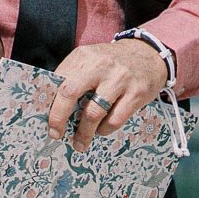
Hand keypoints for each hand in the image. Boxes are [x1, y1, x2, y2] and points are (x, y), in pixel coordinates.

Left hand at [46, 39, 168, 150]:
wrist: (149, 55)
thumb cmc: (113, 62)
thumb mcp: (91, 60)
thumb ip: (73, 76)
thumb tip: (53, 106)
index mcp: (84, 56)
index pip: (59, 83)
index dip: (51, 106)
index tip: (48, 123)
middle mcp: (101, 65)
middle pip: (70, 93)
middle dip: (59, 118)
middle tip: (56, 134)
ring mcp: (120, 79)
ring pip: (93, 113)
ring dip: (84, 132)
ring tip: (80, 142)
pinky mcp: (136, 93)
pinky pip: (114, 120)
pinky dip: (104, 129)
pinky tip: (102, 130)